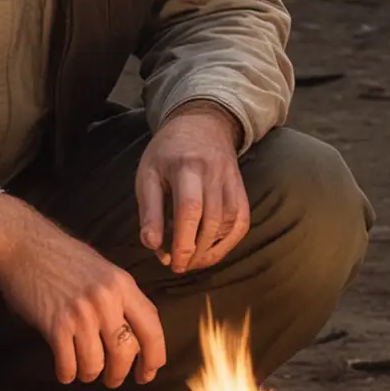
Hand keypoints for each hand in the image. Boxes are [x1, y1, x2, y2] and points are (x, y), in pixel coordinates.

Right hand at [0, 195, 166, 385]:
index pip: (152, 328)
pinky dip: (67, 373)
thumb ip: (120, 298)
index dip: (154, 357)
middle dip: (119, 373)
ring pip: (95, 363)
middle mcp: (107, 300)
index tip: (148, 373)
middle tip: (113, 379)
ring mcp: (81, 313)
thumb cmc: (64, 257)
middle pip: (126, 352)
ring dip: (90, 374)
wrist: (24, 243)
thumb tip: (134, 335)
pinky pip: (68, 364)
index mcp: (123, 285)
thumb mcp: (104, 271)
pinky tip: (65, 370)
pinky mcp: (55, 325)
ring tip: (84, 371)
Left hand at [137, 101, 249, 273]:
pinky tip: (213, 251)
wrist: (201, 123)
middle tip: (180, 266)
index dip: (183, 241)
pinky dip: (230, 241)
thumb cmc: (167, 152)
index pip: (189, 209)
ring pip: (229, 222)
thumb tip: (152, 245)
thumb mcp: (148, 173)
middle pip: (211, 220)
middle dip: (196, 251)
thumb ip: (149, 210)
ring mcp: (231, 180)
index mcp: (185, 166)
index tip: (171, 262)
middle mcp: (212, 173)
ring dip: (212, 249)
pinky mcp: (241, 188)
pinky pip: (242, 219)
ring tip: (193, 262)